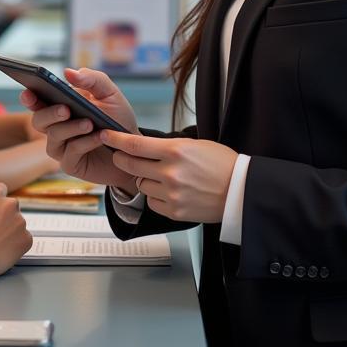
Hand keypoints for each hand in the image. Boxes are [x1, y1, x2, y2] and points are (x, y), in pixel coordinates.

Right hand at [0, 184, 31, 276]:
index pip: (0, 189)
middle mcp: (11, 205)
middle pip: (10, 205)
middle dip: (3, 213)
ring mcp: (21, 222)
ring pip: (17, 222)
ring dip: (9, 228)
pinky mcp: (26, 239)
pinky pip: (23, 237)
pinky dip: (16, 242)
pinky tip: (3, 247)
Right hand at [19, 68, 138, 191]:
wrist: (132, 148)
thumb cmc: (117, 118)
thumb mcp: (110, 93)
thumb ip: (92, 79)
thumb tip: (68, 72)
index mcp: (59, 106)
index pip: (37, 101)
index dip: (29, 97)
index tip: (28, 92)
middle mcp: (56, 127)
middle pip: (38, 121)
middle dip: (50, 113)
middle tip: (66, 109)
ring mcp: (61, 147)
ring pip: (53, 137)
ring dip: (71, 128)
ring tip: (89, 123)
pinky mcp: (71, 164)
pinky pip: (71, 153)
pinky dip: (85, 143)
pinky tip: (99, 137)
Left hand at [101, 130, 238, 223]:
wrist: (240, 191)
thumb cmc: (221, 164)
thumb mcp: (194, 144)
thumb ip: (168, 147)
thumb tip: (144, 147)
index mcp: (175, 151)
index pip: (135, 144)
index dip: (116, 140)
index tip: (105, 135)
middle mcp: (170, 172)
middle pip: (130, 165)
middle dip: (122, 159)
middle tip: (121, 156)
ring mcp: (171, 194)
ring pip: (141, 184)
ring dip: (144, 179)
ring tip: (161, 176)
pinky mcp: (174, 212)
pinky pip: (152, 202)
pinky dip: (155, 196)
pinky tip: (169, 191)